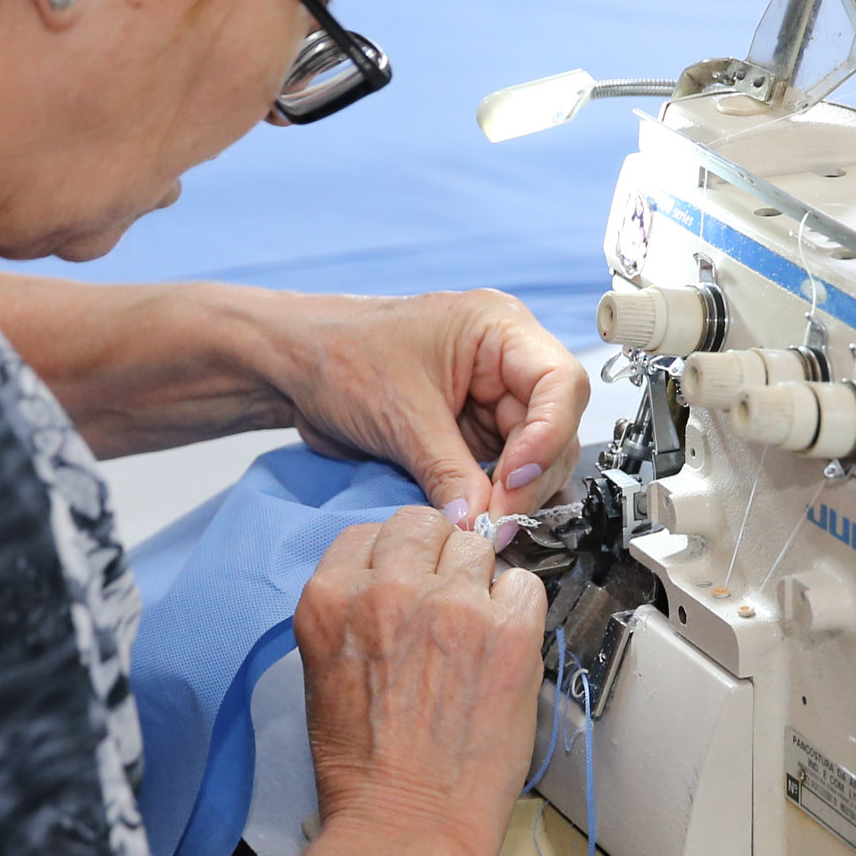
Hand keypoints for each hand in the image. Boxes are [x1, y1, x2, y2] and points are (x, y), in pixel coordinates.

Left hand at [274, 291, 589, 524]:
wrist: (295, 369)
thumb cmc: (340, 356)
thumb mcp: (401, 416)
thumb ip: (450, 473)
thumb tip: (483, 523)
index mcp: (499, 329)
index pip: (561, 383)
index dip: (549, 436)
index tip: (515, 480)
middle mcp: (505, 363)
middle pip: (554, 427)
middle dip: (528, 478)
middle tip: (496, 522)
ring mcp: (491, 400)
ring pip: (533, 457)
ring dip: (513, 496)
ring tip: (482, 526)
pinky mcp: (472, 434)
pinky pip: (500, 473)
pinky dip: (492, 499)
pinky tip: (475, 518)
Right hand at [293, 506, 548, 855]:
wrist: (405, 823)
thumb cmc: (362, 768)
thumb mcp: (324, 670)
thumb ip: (355, 611)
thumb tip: (398, 580)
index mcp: (330, 597)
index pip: (369, 533)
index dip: (394, 558)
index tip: (406, 582)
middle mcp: (387, 587)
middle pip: (423, 523)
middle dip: (436, 555)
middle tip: (444, 602)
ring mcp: (451, 604)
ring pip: (477, 546)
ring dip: (479, 581)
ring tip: (474, 634)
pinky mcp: (506, 630)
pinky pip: (525, 584)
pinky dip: (519, 610)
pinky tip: (504, 648)